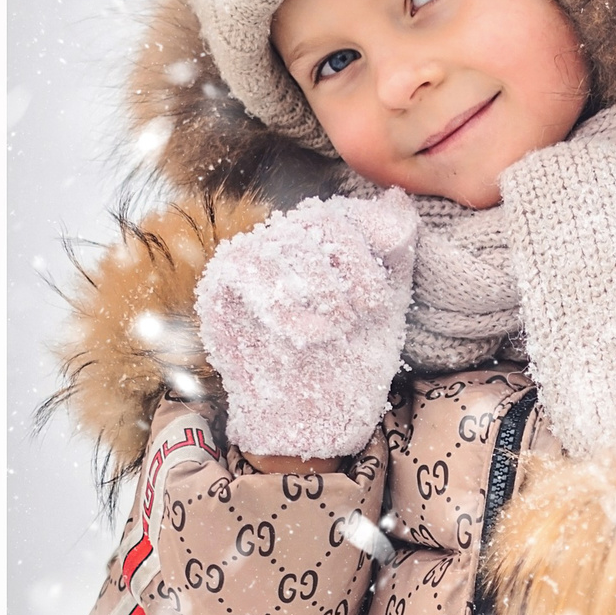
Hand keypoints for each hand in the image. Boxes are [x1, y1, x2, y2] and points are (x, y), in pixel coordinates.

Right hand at [196, 190, 416, 458]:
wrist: (314, 417)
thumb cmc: (351, 362)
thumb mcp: (387, 306)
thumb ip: (394, 252)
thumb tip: (398, 197)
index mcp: (323, 242)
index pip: (343, 212)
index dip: (367, 245)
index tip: (377, 299)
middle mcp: (282, 243)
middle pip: (316, 220)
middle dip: (348, 269)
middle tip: (362, 314)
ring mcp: (247, 262)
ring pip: (283, 243)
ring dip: (321, 288)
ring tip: (339, 328)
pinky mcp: (217, 288)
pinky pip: (245, 270)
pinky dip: (284, 306)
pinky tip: (311, 337)